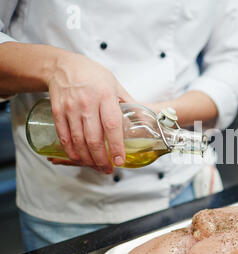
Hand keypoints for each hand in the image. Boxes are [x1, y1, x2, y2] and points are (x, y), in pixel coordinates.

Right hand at [46, 51, 135, 173]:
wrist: (63, 65)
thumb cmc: (92, 74)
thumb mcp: (115, 84)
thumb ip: (128, 102)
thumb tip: (144, 118)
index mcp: (105, 96)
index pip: (112, 125)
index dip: (117, 145)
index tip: (120, 160)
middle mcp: (87, 103)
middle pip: (94, 138)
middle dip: (101, 158)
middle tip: (108, 169)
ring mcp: (71, 108)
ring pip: (78, 140)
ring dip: (87, 158)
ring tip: (96, 166)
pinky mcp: (58, 112)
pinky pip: (64, 136)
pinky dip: (71, 150)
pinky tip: (78, 158)